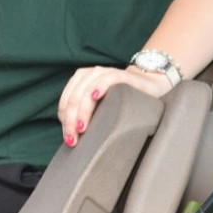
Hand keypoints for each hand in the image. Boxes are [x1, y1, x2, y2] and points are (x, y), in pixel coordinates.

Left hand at [57, 65, 171, 147]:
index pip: (65, 101)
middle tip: (74, 139)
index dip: (64, 120)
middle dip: (71, 120)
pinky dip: (100, 86)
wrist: (147, 87)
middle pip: (73, 98)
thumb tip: (71, 137)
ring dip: (82, 110)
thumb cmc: (121, 101)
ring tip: (81, 127)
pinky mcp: (121, 75)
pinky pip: (108, 78)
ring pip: (86, 91)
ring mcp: (105, 73)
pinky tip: (96, 96)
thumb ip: (85, 114)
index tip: (69, 138)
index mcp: (80, 81)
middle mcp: (89, 74)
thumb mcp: (99, 107)